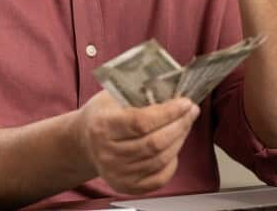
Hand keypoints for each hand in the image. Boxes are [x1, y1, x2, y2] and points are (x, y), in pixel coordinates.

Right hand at [74, 91, 199, 194]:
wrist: (85, 142)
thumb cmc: (103, 116)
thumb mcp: (113, 97)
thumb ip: (139, 93)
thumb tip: (173, 91)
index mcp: (103, 126)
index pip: (141, 122)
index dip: (168, 112)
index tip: (184, 102)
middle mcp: (108, 153)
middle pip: (154, 143)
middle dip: (179, 125)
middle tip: (191, 111)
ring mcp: (117, 173)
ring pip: (160, 159)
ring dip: (179, 140)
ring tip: (185, 124)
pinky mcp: (127, 186)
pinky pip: (159, 178)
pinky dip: (172, 162)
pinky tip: (174, 147)